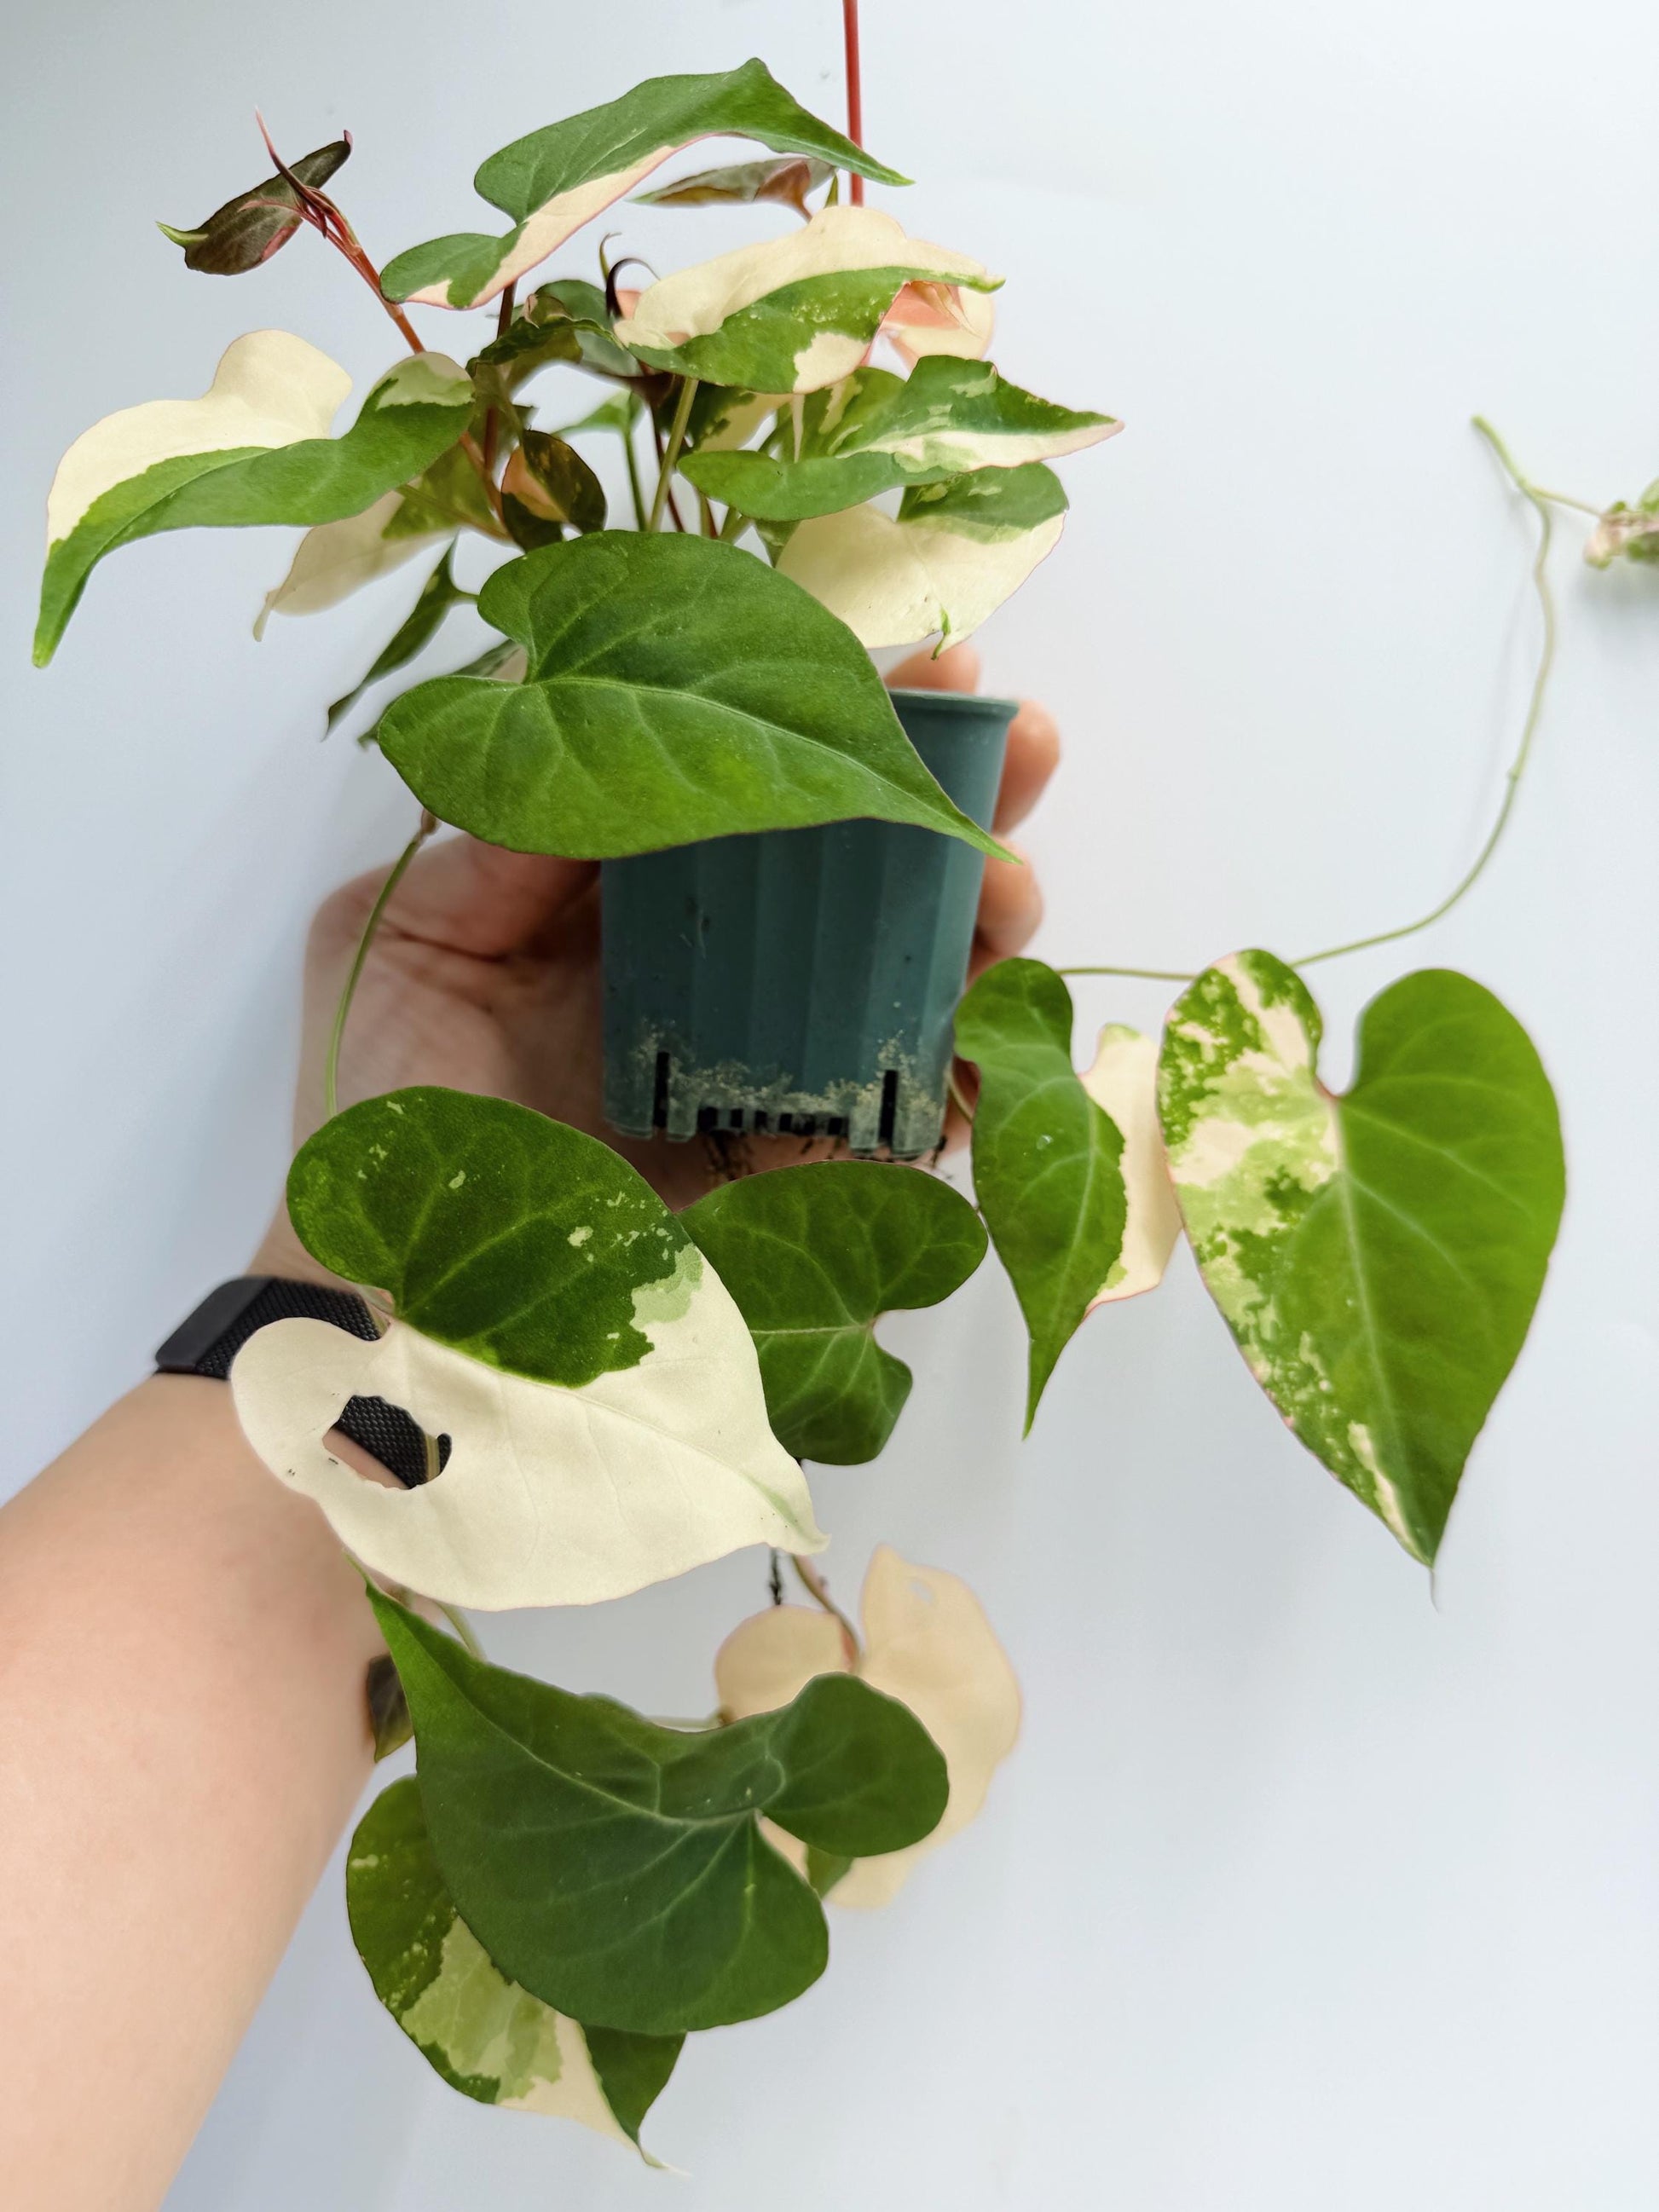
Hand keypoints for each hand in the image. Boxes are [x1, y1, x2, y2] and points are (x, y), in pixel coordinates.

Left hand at [254, 643, 1056, 1272]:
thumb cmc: (385, 1110)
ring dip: (985, 927)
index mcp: (638, 899)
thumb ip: (511, 822)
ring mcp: (777, 1075)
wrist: (398, 1294)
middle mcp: (724, 975)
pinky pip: (915, 1120)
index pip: (765, 785)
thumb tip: (613, 698)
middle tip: (1022, 744)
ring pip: (918, 982)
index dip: (850, 718)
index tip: (929, 659)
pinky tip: (992, 1036)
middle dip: (959, 802)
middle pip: (869, 871)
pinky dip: (971, 1080)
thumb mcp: (405, 931)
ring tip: (1012, 887)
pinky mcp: (808, 1179)